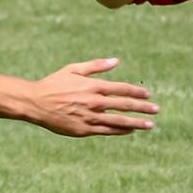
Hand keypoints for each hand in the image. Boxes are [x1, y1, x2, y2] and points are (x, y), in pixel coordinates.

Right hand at [28, 58, 157, 136]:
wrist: (36, 103)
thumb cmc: (54, 84)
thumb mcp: (73, 69)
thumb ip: (96, 66)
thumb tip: (116, 61)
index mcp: (93, 86)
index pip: (122, 89)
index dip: (136, 92)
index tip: (148, 95)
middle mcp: (94, 102)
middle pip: (124, 105)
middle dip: (143, 108)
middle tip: (156, 110)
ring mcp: (90, 117)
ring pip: (119, 121)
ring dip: (136, 123)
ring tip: (150, 125)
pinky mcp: (84, 129)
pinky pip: (107, 131)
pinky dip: (120, 131)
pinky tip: (130, 130)